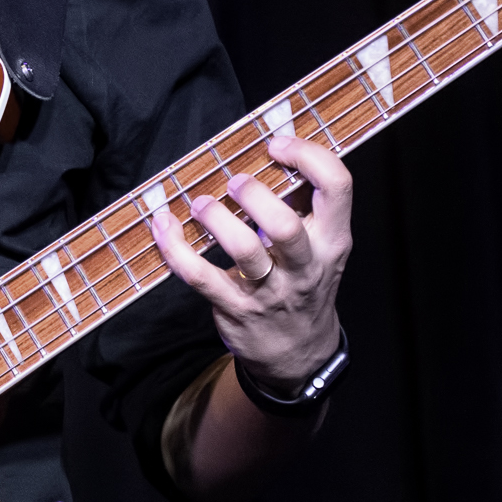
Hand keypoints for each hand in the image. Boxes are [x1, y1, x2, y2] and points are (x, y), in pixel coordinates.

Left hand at [150, 133, 351, 394]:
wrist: (300, 356)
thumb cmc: (303, 284)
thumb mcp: (322, 248)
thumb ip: (304, 204)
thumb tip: (271, 147)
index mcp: (332, 240)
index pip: (338, 186)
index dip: (308, 155)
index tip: (277, 145)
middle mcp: (306, 266)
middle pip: (285, 225)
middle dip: (255, 196)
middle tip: (235, 182)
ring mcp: (270, 291)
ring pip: (245, 252)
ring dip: (216, 219)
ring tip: (200, 204)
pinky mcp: (235, 309)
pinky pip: (200, 276)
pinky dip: (175, 248)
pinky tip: (163, 225)